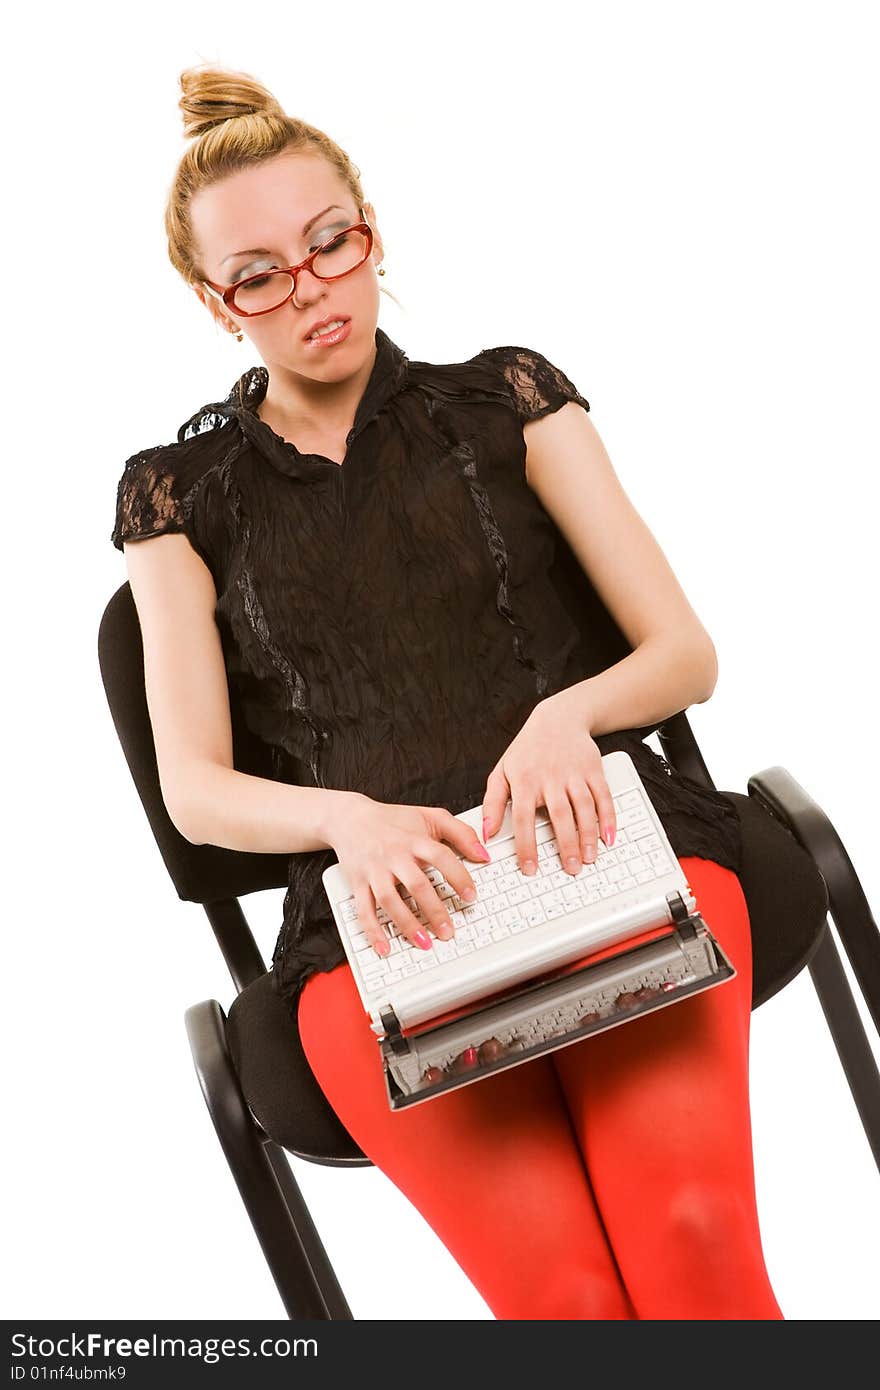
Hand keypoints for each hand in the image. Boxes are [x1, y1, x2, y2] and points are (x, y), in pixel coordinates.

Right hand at [327, 795, 490, 955]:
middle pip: (416, 884)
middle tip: (449, 932)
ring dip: (407, 925)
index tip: (470, 896)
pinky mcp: (358, 883)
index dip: (457, 877)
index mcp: (414, 840)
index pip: (440, 857)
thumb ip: (460, 832)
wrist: (349, 818)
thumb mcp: (430, 816)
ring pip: (390, 901)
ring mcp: (374, 871)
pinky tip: (384, 947)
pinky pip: (363, 910)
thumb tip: (484, 854)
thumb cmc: (393, 820)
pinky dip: (372, 931)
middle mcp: (393, 856)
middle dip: (434, 911)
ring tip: (424, 944)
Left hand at [481, 690, 616, 876]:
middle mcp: (550, 777)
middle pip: (560, 816)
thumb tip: (486, 833)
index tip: (530, 868)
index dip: (526, 846)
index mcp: (524, 781)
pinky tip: (608, 837)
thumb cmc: (527, 750)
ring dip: (588, 835)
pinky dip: (608, 818)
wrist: (558, 718)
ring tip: (589, 858)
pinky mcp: (594, 770)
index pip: (523, 819)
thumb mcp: (502, 772)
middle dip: (566, 845)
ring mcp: (574, 773)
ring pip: (584, 808)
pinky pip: (603, 796)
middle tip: (570, 869)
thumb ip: (492, 803)